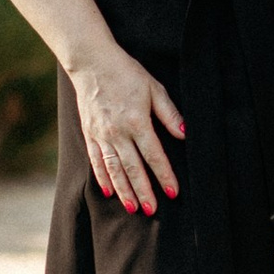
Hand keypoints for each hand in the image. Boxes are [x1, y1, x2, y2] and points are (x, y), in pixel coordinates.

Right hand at [69, 48, 186, 215]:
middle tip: (152, 210)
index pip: (154, 156)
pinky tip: (109, 192)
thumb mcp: (154, 88)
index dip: (165, 176)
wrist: (92, 62)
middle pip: (133, 169)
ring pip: (114, 170)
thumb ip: (169, 114)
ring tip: (133, 208)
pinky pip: (96, 161)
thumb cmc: (127, 73)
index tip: (174, 192)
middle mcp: (117, 133)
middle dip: (144, 191)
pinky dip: (102, 178)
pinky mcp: (89, 133)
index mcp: (137, 122)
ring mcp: (101, 135)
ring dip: (124, 191)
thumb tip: (184, 134)